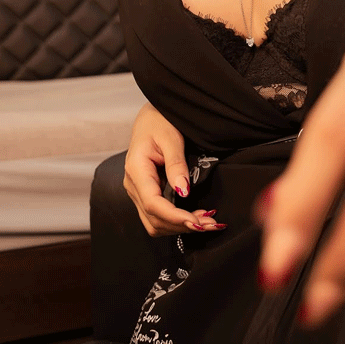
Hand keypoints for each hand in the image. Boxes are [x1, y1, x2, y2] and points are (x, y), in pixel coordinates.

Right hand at [124, 102, 226, 235]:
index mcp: (136, 170)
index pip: (153, 203)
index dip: (175, 217)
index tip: (197, 221)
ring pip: (155, 222)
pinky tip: (195, 217)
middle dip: (182, 226)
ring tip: (207, 223)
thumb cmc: (160, 121)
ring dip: (180, 227)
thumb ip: (176, 164)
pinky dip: (176, 221)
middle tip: (211, 224)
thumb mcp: (171, 137)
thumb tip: (183, 191)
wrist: (152, 116)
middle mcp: (133, 185)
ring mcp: (138, 191)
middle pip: (154, 218)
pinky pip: (157, 215)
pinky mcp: (147, 193)